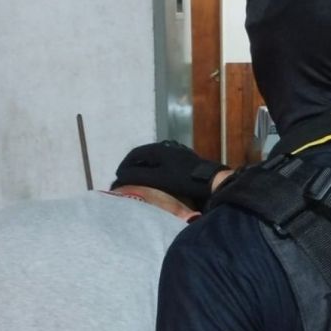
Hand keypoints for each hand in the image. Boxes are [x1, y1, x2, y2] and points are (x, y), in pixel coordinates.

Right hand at [113, 141, 228, 206]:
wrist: (211, 181)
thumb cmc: (183, 179)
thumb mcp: (158, 179)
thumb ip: (138, 176)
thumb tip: (120, 176)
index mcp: (157, 149)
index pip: (134, 155)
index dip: (124, 166)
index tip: (119, 177)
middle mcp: (165, 148)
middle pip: (143, 157)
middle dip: (133, 168)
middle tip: (127, 180)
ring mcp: (176, 153)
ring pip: (154, 161)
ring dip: (144, 170)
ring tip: (139, 182)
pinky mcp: (184, 161)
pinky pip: (163, 165)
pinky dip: (155, 172)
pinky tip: (157, 182)